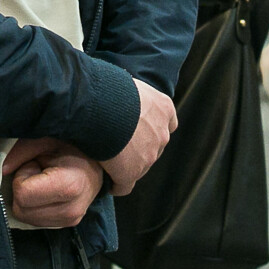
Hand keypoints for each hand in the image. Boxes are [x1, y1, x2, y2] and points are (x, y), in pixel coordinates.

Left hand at [3, 138, 102, 228]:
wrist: (98, 162)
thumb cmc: (72, 147)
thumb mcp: (46, 140)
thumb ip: (21, 152)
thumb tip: (2, 170)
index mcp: (69, 186)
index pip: (23, 195)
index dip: (22, 177)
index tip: (35, 165)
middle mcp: (71, 210)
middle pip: (21, 210)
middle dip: (23, 190)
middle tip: (38, 173)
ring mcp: (71, 221)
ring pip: (26, 218)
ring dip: (28, 199)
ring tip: (44, 182)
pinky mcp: (69, 224)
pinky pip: (35, 221)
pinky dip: (35, 207)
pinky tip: (48, 192)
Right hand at [101, 80, 176, 196]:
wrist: (101, 106)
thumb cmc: (108, 88)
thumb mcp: (128, 83)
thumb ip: (131, 94)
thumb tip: (117, 91)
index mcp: (164, 108)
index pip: (167, 122)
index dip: (150, 125)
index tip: (135, 125)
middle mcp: (161, 134)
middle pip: (153, 145)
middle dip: (138, 145)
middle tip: (116, 141)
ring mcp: (149, 155)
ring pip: (140, 166)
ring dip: (127, 164)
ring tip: (108, 159)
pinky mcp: (131, 173)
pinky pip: (125, 185)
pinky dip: (117, 184)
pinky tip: (107, 181)